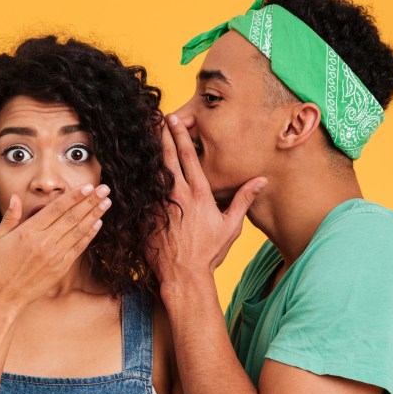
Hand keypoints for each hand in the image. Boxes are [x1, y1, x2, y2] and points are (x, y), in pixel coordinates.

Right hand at [0, 184, 110, 307]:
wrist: (1, 297)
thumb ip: (10, 217)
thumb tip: (16, 197)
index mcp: (28, 232)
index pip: (57, 209)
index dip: (74, 196)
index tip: (88, 186)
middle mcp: (44, 243)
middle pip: (72, 217)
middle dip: (90, 202)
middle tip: (104, 189)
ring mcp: (54, 256)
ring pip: (78, 231)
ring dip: (94, 215)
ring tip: (106, 202)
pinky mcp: (60, 268)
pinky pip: (78, 248)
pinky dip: (89, 235)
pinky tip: (98, 224)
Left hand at [149, 115, 265, 287]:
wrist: (183, 275)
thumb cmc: (208, 252)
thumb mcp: (231, 226)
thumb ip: (243, 199)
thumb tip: (261, 180)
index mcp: (199, 194)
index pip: (189, 158)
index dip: (181, 136)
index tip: (175, 121)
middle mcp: (179, 195)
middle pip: (167, 158)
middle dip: (161, 136)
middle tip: (155, 118)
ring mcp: (160, 205)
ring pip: (152, 171)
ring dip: (148, 152)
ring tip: (142, 135)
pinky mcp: (147, 216)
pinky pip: (141, 192)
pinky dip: (137, 177)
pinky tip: (130, 165)